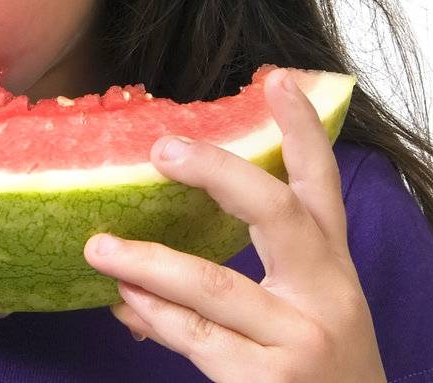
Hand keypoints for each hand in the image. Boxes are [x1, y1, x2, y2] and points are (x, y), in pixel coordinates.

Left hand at [83, 69, 384, 381]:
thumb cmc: (319, 372)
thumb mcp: (309, 311)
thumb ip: (252, 277)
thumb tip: (158, 252)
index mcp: (334, 268)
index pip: (321, 185)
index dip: (301, 130)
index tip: (277, 78)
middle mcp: (326, 295)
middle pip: (275, 213)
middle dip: (218, 172)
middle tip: (162, 148)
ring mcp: (300, 339)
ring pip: (214, 285)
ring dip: (147, 262)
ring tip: (99, 246)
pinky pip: (197, 338)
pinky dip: (155, 317)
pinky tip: (126, 304)